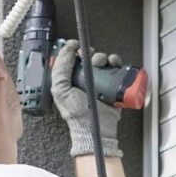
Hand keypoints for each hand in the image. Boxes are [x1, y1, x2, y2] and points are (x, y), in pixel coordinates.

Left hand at [52, 39, 122, 157]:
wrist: (97, 127)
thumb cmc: (78, 115)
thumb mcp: (61, 91)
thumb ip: (60, 70)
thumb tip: (67, 50)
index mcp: (69, 80)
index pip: (71, 58)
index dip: (74, 51)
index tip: (78, 48)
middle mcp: (83, 79)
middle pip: (88, 57)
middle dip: (91, 54)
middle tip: (92, 60)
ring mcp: (98, 81)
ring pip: (102, 60)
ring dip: (103, 57)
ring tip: (103, 64)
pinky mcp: (111, 84)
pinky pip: (114, 68)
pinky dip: (115, 62)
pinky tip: (114, 64)